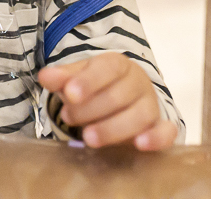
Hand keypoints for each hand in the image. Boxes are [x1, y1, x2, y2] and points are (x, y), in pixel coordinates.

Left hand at [38, 52, 177, 149]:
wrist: (122, 95)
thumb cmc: (95, 86)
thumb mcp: (77, 77)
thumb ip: (62, 78)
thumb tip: (44, 77)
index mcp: (118, 64)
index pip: (107, 68)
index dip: (88, 81)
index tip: (69, 94)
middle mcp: (138, 83)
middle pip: (120, 94)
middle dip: (92, 108)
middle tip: (68, 117)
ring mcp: (151, 105)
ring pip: (139, 115)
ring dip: (114, 128)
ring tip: (88, 138)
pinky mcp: (161, 127)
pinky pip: (166, 132)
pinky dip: (157, 138)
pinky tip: (139, 145)